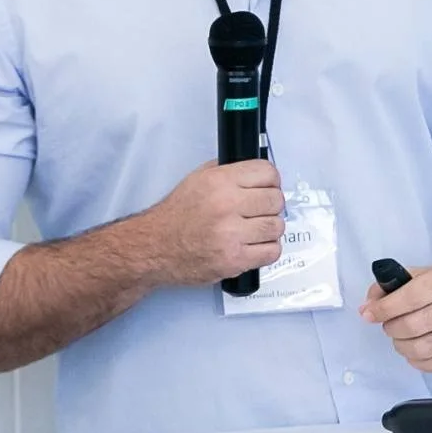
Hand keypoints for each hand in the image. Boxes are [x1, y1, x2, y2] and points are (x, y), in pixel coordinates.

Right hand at [139, 159, 282, 286]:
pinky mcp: (234, 260)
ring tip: (255, 230)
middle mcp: (226, 205)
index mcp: (219, 181)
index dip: (271, 180)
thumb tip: (257, 173)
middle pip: (276, 200)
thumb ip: (228, 172)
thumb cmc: (176, 216)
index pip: (267, 172)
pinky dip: (266, 249)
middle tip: (260, 211)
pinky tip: (253, 245)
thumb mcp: (197, 179)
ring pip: (276, 227)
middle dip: (271, 205)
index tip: (267, 187)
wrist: (155, 247)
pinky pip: (271, 252)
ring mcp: (231, 235)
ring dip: (269, 229)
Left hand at [361, 262, 431, 372]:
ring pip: (424, 349)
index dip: (384, 308)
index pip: (410, 296)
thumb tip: (369, 306)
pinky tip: (418, 351)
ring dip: (403, 347)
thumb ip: (395, 286)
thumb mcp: (426, 275)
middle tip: (389, 327)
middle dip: (392, 329)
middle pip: (414, 325)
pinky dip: (419, 361)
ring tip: (402, 340)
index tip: (368, 314)